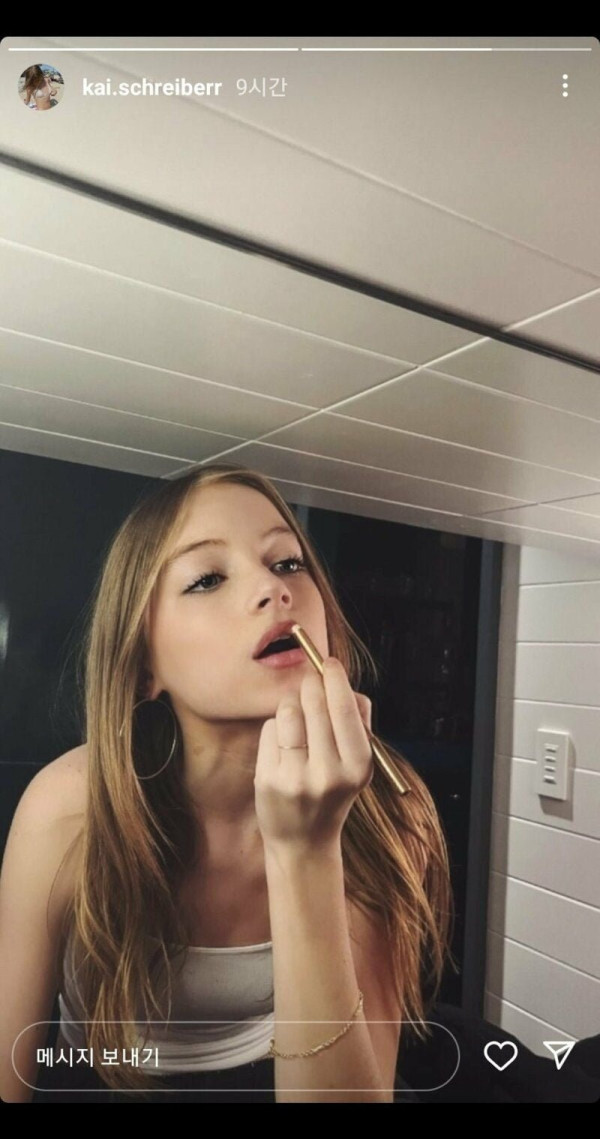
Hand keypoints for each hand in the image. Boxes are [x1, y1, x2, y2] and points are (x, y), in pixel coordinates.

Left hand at [254, 657, 373, 852]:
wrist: (304, 841)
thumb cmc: (334, 789)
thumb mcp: (358, 763)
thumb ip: (358, 722)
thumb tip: (342, 683)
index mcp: (358, 766)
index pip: (344, 709)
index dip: (335, 679)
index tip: (329, 662)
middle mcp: (328, 773)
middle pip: (314, 704)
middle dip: (311, 684)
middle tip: (311, 680)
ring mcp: (295, 777)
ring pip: (288, 711)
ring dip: (291, 703)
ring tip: (297, 716)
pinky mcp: (268, 779)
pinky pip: (269, 730)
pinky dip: (276, 728)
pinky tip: (284, 745)